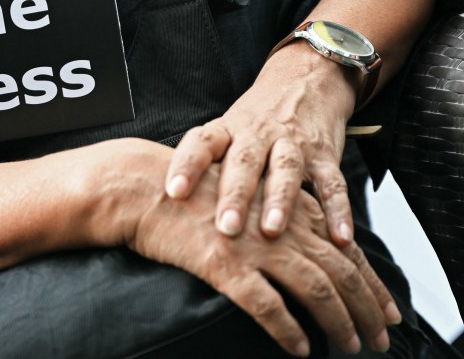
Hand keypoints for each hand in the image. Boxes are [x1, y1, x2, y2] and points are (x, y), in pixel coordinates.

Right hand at [125, 146, 398, 355]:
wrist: (143, 187)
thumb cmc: (191, 192)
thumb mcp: (246, 194)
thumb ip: (279, 215)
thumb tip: (309, 248)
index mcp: (286, 207)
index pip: (345, 247)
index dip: (372, 281)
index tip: (387, 309)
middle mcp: (278, 224)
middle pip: (340, 269)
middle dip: (366, 307)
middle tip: (381, 337)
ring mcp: (253, 244)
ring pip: (315, 287)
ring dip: (338, 322)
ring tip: (347, 346)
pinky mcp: (224, 263)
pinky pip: (267, 304)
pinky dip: (288, 329)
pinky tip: (299, 348)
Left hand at [164, 41, 357, 244]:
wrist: (305, 79)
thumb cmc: (253, 120)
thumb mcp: (225, 131)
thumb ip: (204, 166)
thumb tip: (163, 205)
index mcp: (227, 129)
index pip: (202, 143)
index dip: (186, 166)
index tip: (173, 192)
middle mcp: (257, 134)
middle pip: (244, 162)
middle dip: (235, 196)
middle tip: (225, 228)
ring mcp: (293, 143)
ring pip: (286, 170)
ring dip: (280, 201)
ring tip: (272, 231)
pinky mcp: (325, 154)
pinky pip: (333, 184)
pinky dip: (337, 211)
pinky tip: (339, 239)